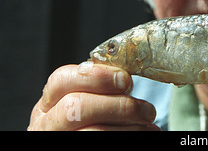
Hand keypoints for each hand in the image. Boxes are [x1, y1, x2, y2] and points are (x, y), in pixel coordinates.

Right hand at [28, 63, 159, 130]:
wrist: (93, 133)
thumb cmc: (93, 120)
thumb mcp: (90, 99)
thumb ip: (101, 86)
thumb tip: (124, 78)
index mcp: (49, 103)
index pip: (61, 80)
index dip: (95, 76)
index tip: (125, 79)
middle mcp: (48, 124)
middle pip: (77, 106)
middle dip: (119, 105)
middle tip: (146, 109)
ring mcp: (59, 139)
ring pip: (93, 131)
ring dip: (130, 126)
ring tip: (148, 123)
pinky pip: (103, 142)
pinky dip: (130, 135)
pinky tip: (144, 132)